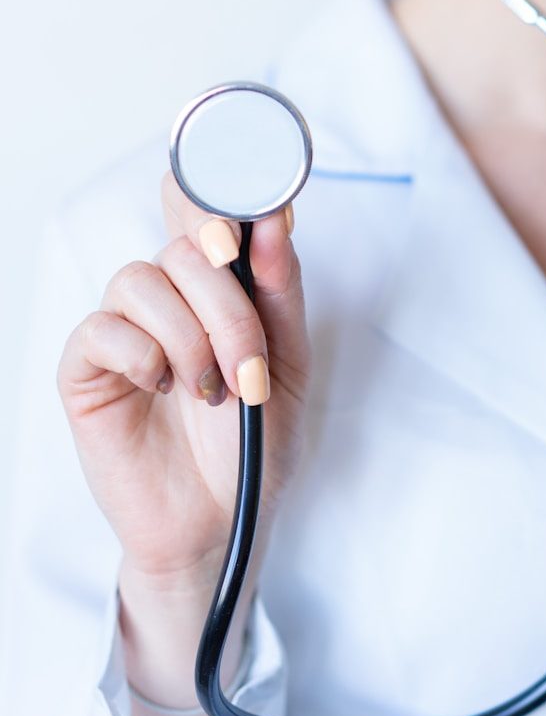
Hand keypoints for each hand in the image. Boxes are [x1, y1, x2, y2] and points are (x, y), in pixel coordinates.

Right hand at [58, 171, 310, 592]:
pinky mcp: (87, 370)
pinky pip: (101, 329)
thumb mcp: (288, 363)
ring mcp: (125, 330)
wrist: (224, 521)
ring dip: (189, 337)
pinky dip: (142, 355)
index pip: (200, 210)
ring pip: (141, 279)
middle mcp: (169, 298)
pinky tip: (163, 389)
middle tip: (248, 368)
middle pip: (183, 246)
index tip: (242, 221)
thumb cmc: (255, 442)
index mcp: (217, 290)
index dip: (214, 194)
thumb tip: (273, 216)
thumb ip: (279, 291)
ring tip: (211, 392)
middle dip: (227, 307)